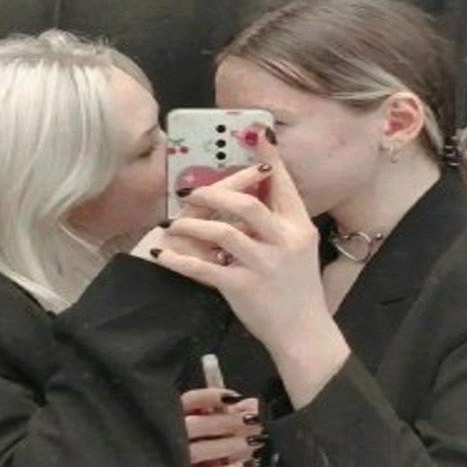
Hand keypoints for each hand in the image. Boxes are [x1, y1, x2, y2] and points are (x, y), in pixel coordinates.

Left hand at [146, 126, 332, 354]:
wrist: (303, 333)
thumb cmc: (298, 289)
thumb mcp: (300, 249)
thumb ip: (279, 222)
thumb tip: (250, 196)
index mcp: (299, 228)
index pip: (283, 186)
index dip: (269, 159)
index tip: (257, 133)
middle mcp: (284, 241)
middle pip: (246, 204)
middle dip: (214, 194)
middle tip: (192, 193)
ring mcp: (264, 265)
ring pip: (222, 232)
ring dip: (193, 224)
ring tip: (175, 224)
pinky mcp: (243, 287)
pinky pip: (205, 268)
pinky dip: (180, 260)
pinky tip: (164, 256)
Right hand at [181, 388, 265, 466]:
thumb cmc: (229, 432)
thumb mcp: (234, 415)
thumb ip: (241, 407)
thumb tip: (254, 406)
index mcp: (186, 412)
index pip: (190, 400)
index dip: (211, 397)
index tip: (235, 398)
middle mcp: (180, 436)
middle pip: (193, 425)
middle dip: (225, 422)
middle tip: (251, 421)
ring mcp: (187, 460)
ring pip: (198, 452)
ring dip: (229, 445)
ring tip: (254, 441)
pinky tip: (250, 464)